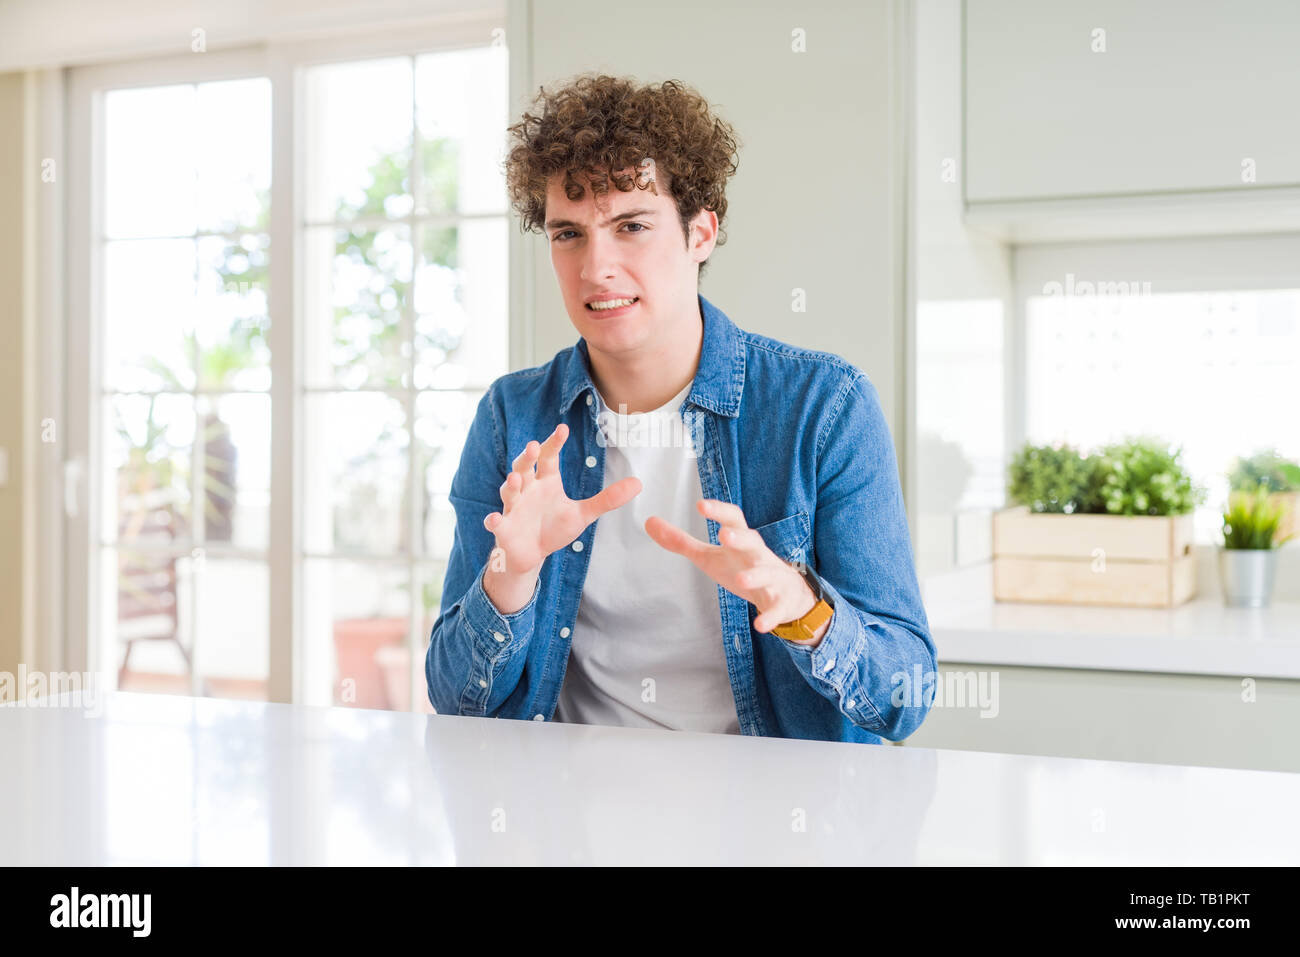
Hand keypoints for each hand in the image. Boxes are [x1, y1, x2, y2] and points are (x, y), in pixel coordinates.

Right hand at [483, 423, 641, 575]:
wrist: (532, 554)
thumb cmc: (554, 528)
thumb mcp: (583, 514)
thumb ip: (607, 499)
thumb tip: (639, 483)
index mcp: (546, 481)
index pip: (549, 457)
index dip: (554, 443)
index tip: (562, 428)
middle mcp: (528, 489)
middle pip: (525, 467)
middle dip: (527, 457)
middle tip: (534, 446)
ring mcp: (514, 508)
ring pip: (509, 491)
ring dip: (511, 483)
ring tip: (516, 478)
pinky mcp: (503, 528)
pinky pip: (496, 522)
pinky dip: (494, 520)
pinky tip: (494, 519)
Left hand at [644, 498, 824, 641]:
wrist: (786, 593)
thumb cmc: (742, 567)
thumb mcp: (710, 555)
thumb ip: (681, 542)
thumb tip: (649, 522)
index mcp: (742, 540)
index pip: (734, 519)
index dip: (719, 511)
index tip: (701, 505)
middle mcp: (759, 555)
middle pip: (754, 542)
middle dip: (741, 539)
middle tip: (724, 536)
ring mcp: (773, 578)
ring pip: (767, 573)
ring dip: (756, 576)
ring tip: (741, 581)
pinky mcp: (779, 602)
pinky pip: (775, 609)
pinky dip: (769, 617)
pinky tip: (759, 625)